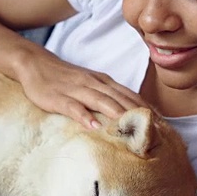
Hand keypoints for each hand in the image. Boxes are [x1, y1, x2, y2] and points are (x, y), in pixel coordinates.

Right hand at [17, 52, 148, 128]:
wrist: (36, 63)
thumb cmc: (66, 78)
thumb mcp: (90, 84)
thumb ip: (107, 96)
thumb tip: (127, 114)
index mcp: (104, 81)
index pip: (130, 96)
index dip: (146, 109)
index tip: (161, 124)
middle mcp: (94, 83)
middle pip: (120, 99)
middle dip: (138, 115)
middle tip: (153, 132)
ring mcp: (77, 90)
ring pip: (101, 101)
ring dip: (117, 114)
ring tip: (131, 129)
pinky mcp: (59, 98)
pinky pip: (74, 107)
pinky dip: (85, 116)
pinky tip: (94, 126)